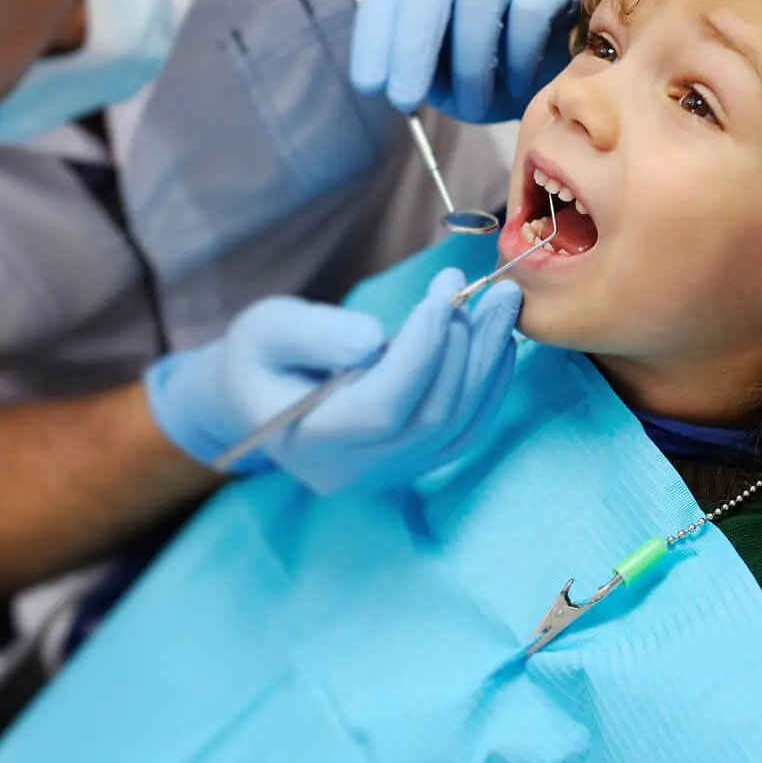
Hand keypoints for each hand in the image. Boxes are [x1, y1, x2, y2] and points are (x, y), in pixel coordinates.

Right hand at [143, 269, 523, 495]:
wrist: (257, 395)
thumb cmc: (259, 356)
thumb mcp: (266, 329)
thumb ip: (314, 335)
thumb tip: (373, 339)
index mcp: (310, 441)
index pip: (382, 407)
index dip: (421, 351)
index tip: (441, 293)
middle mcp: (354, 471)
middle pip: (430, 418)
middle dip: (466, 347)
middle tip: (486, 288)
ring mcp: (388, 475)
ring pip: (457, 426)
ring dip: (488, 362)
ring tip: (504, 304)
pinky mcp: (412, 464)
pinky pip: (465, 432)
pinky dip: (491, 386)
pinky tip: (499, 341)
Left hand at [349, 0, 581, 122]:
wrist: (564, 67)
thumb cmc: (494, 74)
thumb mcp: (447, 81)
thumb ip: (422, 77)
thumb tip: (398, 88)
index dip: (373, 38)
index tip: (369, 86)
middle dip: (411, 46)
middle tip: (405, 100)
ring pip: (478, 0)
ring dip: (470, 66)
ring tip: (476, 108)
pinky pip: (529, 12)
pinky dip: (518, 59)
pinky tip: (519, 84)